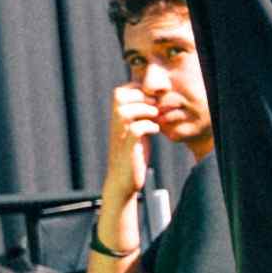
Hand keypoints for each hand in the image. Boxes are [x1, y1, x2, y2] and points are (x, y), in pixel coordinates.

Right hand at [104, 83, 157, 201]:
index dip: (136, 89)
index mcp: (117, 120)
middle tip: (155, 106)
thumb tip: (153, 103)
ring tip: (156, 117)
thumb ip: (140, 118)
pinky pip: (136, 131)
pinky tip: (155, 131)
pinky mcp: (128, 150)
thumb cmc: (132, 156)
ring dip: (144, 110)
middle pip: (119, 97)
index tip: (150, 98)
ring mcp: (120, 137)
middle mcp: (115, 126)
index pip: (119, 93)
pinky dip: (148, 127)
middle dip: (141, 96)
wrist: (122, 182)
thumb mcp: (136, 133)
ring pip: (124, 112)